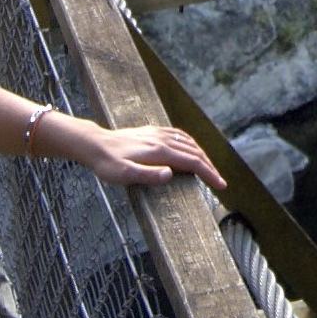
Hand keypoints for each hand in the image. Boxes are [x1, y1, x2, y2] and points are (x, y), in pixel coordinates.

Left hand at [61, 120, 221, 190]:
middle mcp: (162, 139)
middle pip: (195, 152)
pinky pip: (178, 135)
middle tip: (220, 182)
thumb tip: (171, 174)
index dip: (209, 174)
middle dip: (210, 167)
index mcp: (160, 151)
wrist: (94, 144)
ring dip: (202, 154)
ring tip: (209, 167)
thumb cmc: (108, 164)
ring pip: (188, 142)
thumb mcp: (125, 174)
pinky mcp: (151, 131)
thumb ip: (148, 175)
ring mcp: (157, 133)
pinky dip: (190, 142)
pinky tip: (190, 146)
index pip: (193, 162)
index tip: (221, 186)